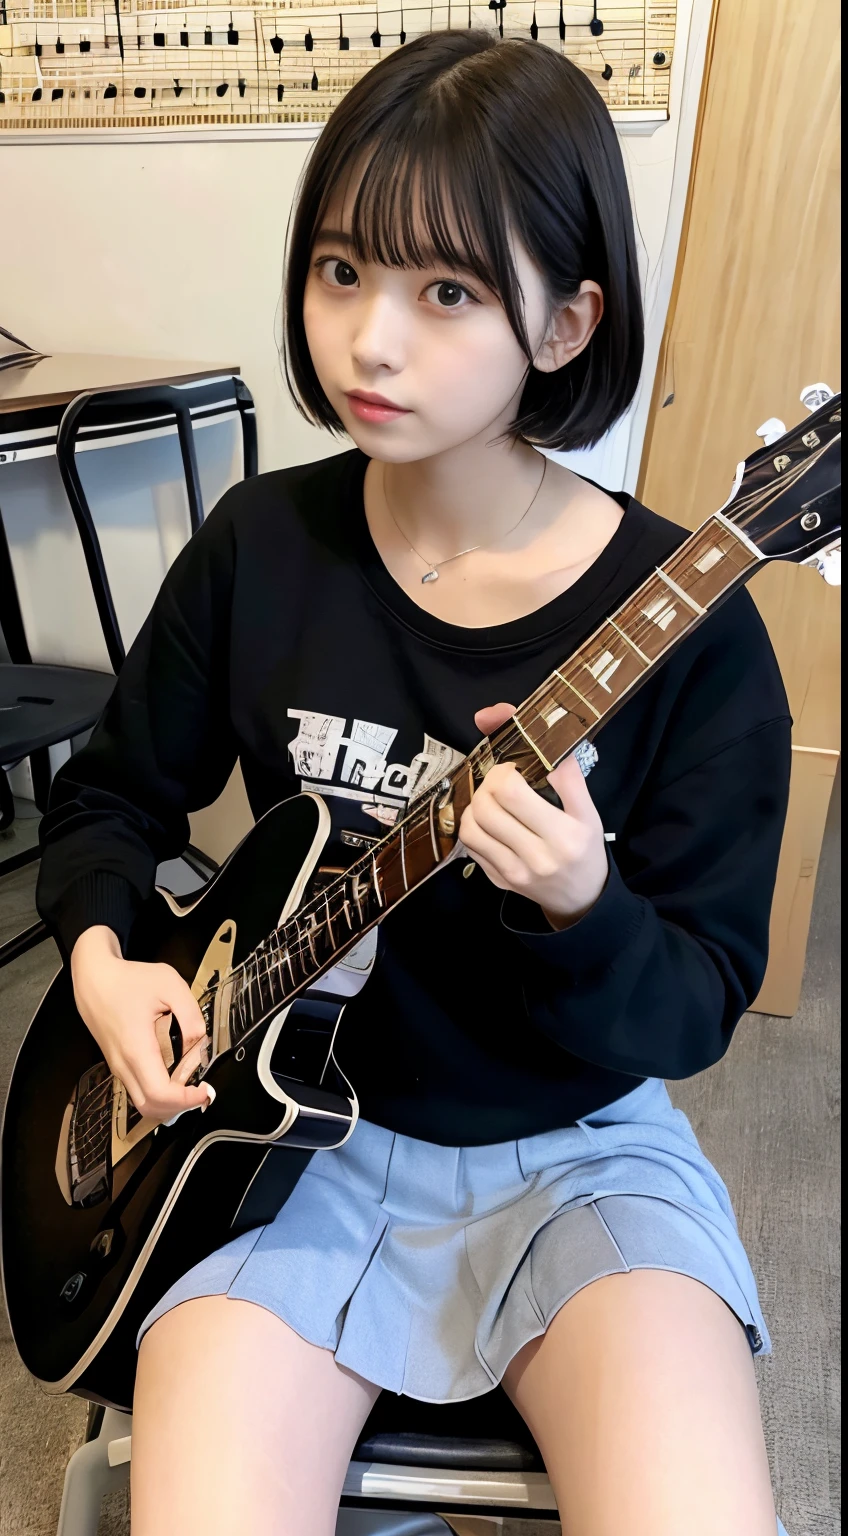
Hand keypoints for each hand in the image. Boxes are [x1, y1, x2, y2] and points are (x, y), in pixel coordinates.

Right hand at [71, 926, 211, 1122]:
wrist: (94, 978)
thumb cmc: (129, 980)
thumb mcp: (170, 985)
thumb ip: (191, 1015)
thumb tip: (200, 1043)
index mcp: (137, 1048)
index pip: (160, 1093)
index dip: (186, 1099)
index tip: (205, 1090)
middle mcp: (124, 1064)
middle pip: (150, 1108)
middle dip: (180, 1106)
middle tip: (200, 1090)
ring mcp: (117, 1066)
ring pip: (142, 1102)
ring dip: (168, 1102)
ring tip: (190, 1084)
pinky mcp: (117, 1063)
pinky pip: (137, 1089)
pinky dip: (157, 1092)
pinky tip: (174, 1075)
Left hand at [459, 704, 608, 929]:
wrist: (583, 900)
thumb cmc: (585, 847)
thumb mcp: (588, 810)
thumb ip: (565, 771)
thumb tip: (532, 728)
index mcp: (566, 833)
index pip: (512, 790)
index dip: (506, 768)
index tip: (518, 766)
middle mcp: (539, 856)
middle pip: (487, 804)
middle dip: (490, 782)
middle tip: (503, 780)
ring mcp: (516, 872)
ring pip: (471, 825)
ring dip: (477, 804)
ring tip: (493, 799)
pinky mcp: (499, 881)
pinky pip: (470, 845)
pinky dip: (474, 826)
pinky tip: (490, 822)